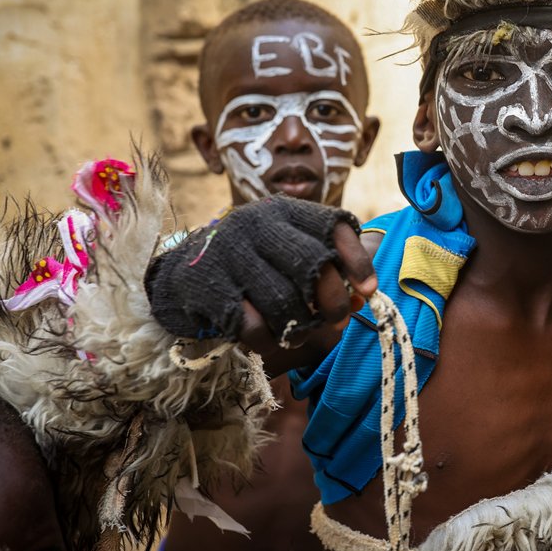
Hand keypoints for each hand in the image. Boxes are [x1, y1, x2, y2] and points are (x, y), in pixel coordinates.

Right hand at [145, 196, 376, 361]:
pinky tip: (270, 339)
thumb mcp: (288, 254)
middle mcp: (256, 223)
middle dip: (332, 301)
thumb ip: (327, 271)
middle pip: (312, 265)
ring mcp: (228, 252)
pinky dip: (268, 340)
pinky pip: (252, 324)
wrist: (183, 273)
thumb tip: (362, 299)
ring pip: (284, 300)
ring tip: (301, 334)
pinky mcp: (207, 284)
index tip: (368, 290)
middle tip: (336, 321)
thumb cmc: (253, 265)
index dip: (357, 261)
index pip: (332, 226)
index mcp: (283, 210)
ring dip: (300, 327)